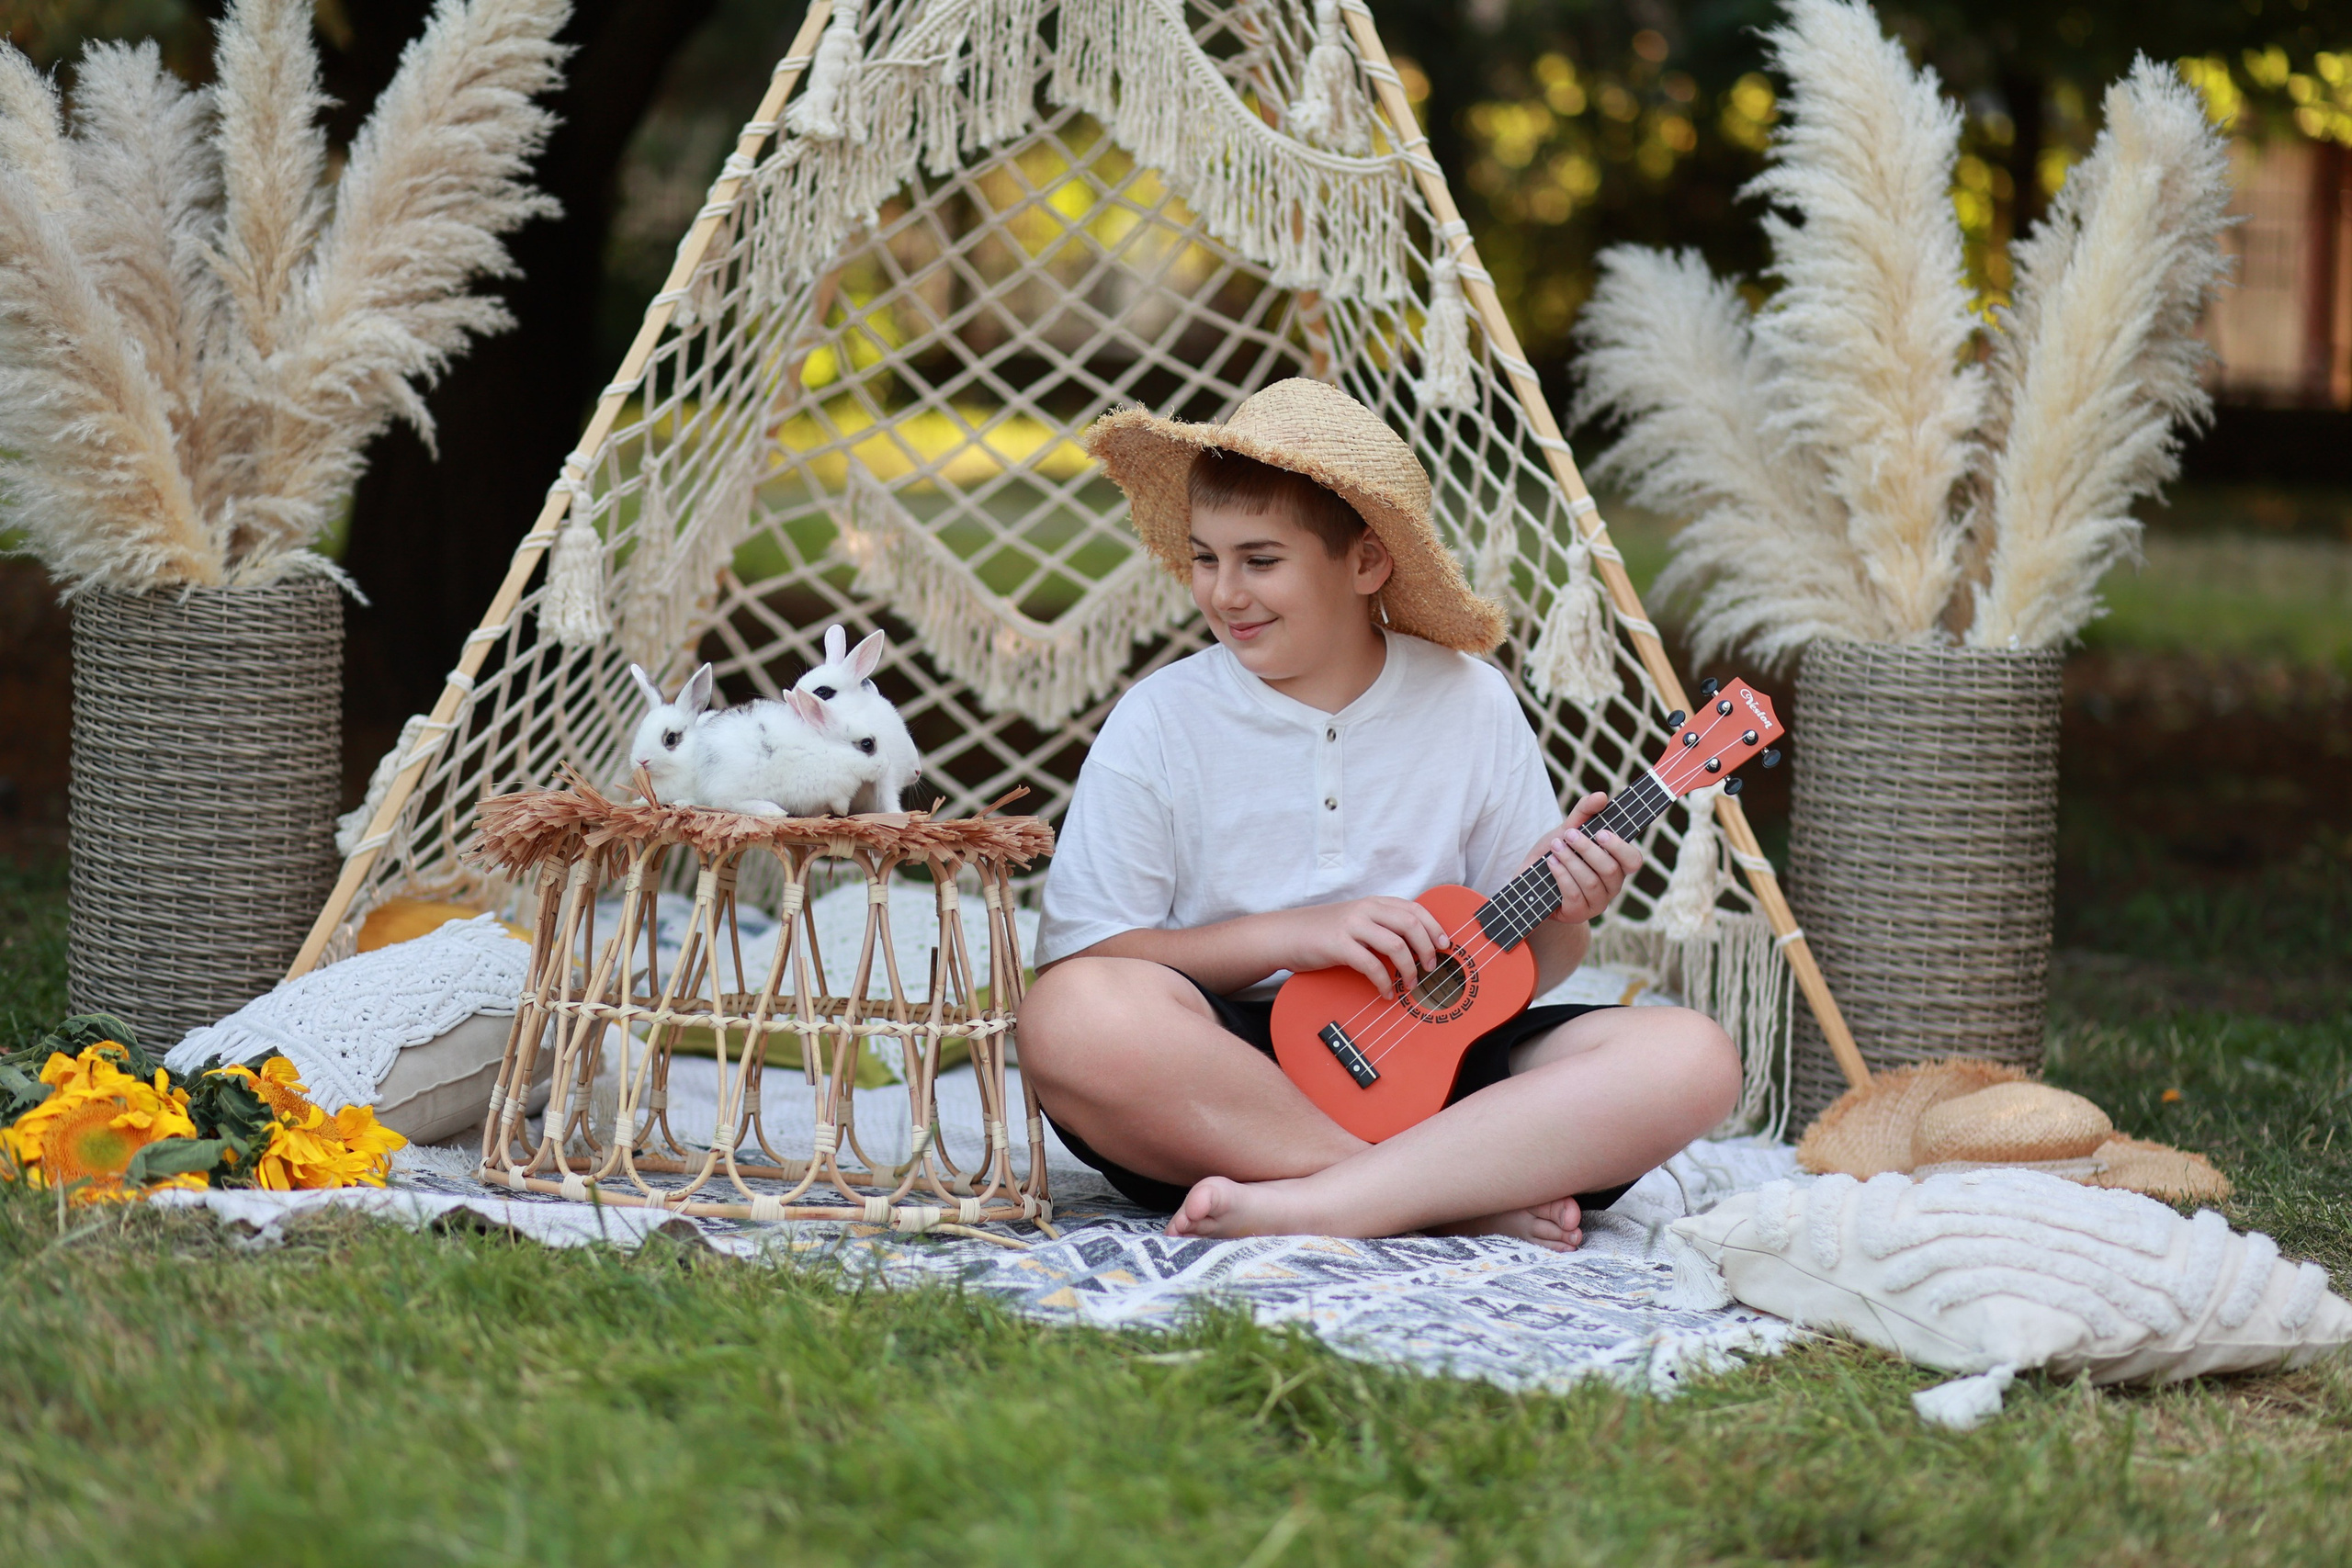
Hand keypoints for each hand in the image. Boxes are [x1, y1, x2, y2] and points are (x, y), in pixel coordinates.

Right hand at [1280, 896, 1451, 995]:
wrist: (1284, 934)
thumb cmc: (1321, 932)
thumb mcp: (1355, 920)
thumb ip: (1380, 926)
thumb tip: (1413, 945)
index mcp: (1373, 903)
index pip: (1414, 909)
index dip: (1434, 927)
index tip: (1445, 945)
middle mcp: (1365, 910)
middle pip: (1410, 924)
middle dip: (1427, 949)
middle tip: (1431, 968)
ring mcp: (1352, 925)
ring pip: (1395, 944)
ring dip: (1409, 968)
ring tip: (1411, 984)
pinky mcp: (1339, 945)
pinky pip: (1371, 965)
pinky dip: (1384, 982)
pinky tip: (1387, 992)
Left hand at [1524, 792, 1642, 926]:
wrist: (1530, 884)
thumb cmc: (1554, 854)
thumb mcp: (1567, 830)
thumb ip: (1584, 812)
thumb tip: (1602, 796)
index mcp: (1616, 865)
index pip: (1634, 860)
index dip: (1621, 847)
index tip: (1601, 832)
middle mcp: (1611, 886)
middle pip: (1611, 870)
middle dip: (1588, 850)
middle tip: (1568, 834)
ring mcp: (1596, 903)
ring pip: (1592, 882)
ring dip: (1571, 861)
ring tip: (1555, 847)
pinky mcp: (1577, 914)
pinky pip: (1574, 895)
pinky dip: (1561, 875)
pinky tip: (1550, 863)